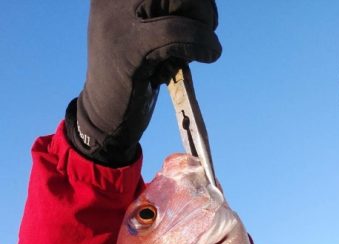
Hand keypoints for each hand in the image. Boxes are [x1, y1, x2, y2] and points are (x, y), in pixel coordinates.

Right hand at [66, 0, 221, 165]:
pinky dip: (201, 41)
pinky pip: (177, 31)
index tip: (198, 12)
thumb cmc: (131, 72)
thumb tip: (202, 2)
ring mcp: (117, 19)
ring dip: (202, 22)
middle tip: (209, 27)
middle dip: (200, 4)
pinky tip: (211, 53)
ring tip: (202, 45)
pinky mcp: (129, 46)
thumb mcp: (140, 29)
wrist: (105, 115)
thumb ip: (163, 9)